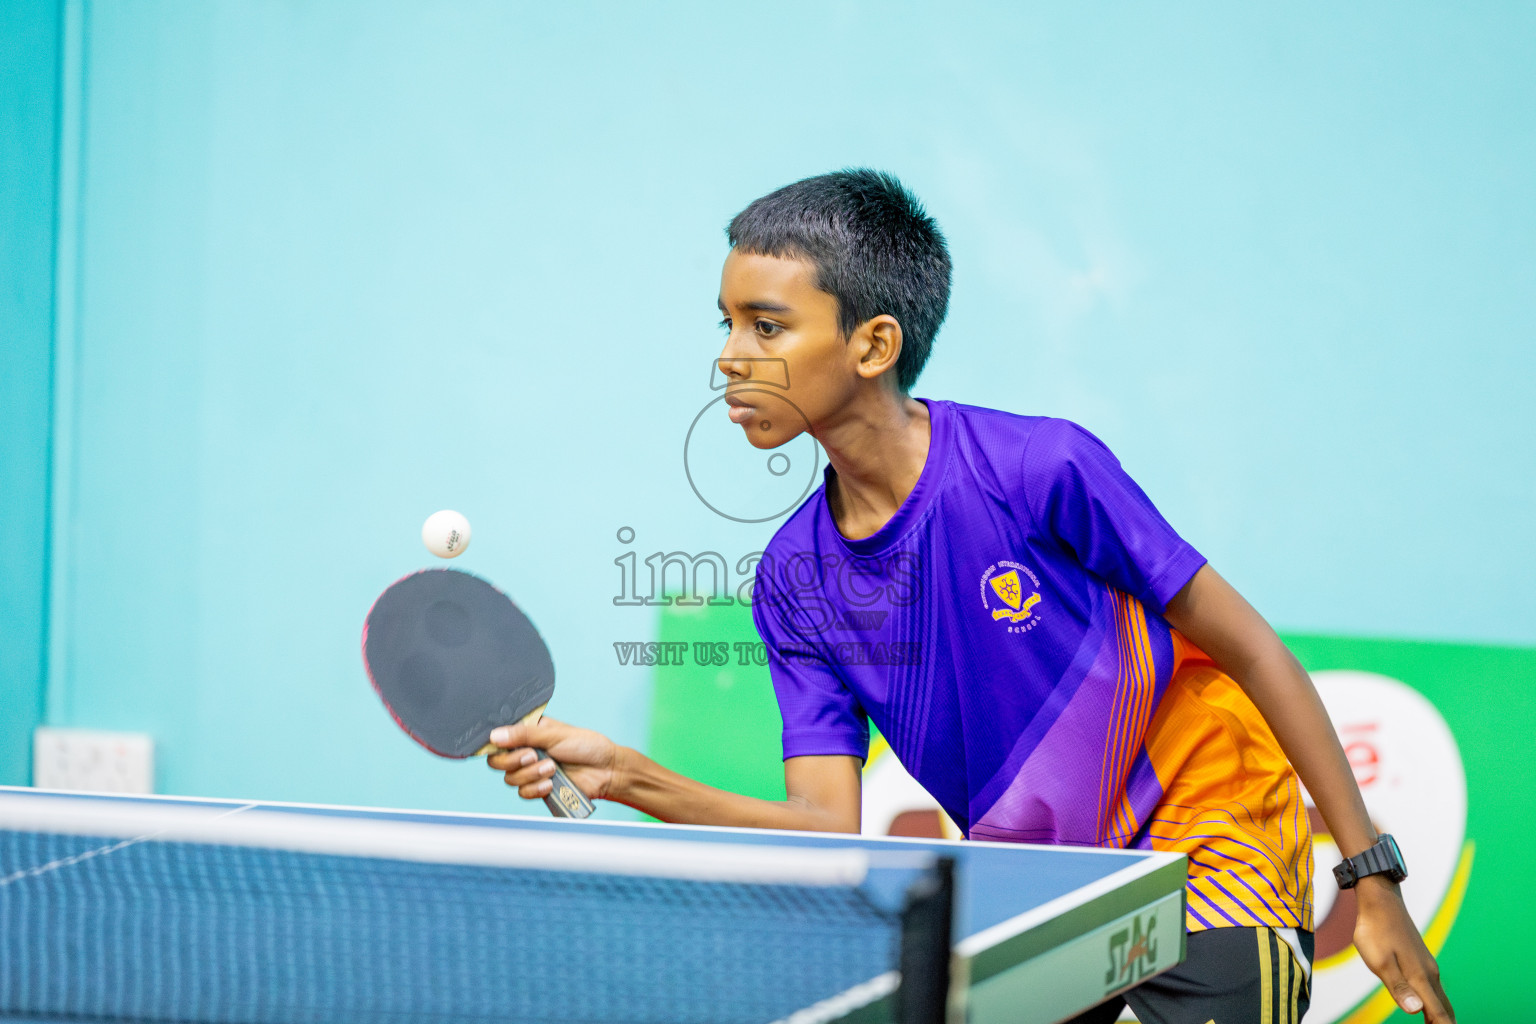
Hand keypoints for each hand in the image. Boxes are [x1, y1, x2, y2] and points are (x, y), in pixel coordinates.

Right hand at [485, 718, 619, 802]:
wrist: (606, 770)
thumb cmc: (587, 746)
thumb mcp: (555, 734)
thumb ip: (524, 734)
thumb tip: (494, 736)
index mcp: (528, 732)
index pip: (499, 738)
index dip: (497, 744)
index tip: (506, 746)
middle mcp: (526, 751)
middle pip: (497, 762)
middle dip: (514, 761)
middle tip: (534, 755)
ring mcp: (531, 771)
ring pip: (510, 779)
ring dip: (531, 774)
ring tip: (552, 767)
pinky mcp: (538, 788)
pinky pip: (523, 793)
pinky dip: (536, 788)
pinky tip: (551, 783)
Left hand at [1352, 877, 1453, 1021]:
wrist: (1380, 900)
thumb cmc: (1375, 930)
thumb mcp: (1380, 960)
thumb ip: (1398, 986)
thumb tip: (1416, 1010)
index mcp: (1421, 978)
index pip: (1439, 1013)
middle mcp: (1429, 973)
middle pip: (1444, 1008)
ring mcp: (1426, 965)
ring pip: (1440, 997)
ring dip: (1441, 1015)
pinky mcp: (1420, 958)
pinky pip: (1433, 987)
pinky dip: (1435, 1002)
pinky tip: (1426, 1004)